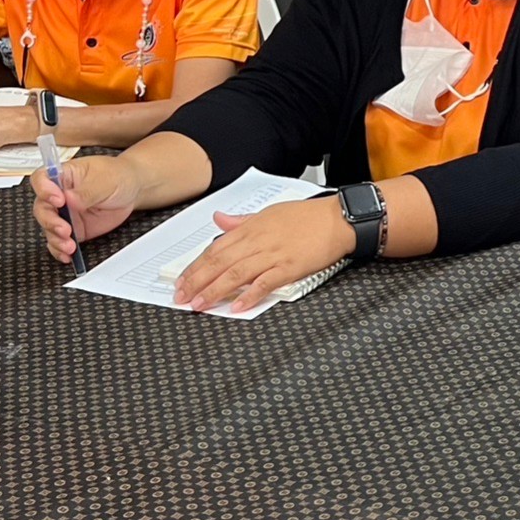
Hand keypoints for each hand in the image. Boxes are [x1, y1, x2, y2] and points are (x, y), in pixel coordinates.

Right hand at [31, 157, 136, 262]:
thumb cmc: (117, 176)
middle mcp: (59, 194)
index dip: (44, 190)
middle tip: (65, 230)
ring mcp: (65, 213)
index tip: (59, 200)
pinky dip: (60, 249)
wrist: (132, 190)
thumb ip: (86, 191)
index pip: (41, 179)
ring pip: (48, 227)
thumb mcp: (105, 180)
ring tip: (69, 245)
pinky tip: (67, 254)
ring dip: (56, 238)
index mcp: (64, 175)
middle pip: (42, 208)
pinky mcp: (73, 229)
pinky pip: (59, 240)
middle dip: (50, 221)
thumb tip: (69, 199)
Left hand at [172, 196, 353, 313]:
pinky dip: (249, 295)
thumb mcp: (269, 212)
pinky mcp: (290, 267)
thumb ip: (241, 220)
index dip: (195, 267)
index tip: (182, 281)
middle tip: (182, 298)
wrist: (337, 219)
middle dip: (197, 282)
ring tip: (200, 305)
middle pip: (219, 262)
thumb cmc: (307, 216)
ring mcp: (273, 254)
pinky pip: (264, 283)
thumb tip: (219, 219)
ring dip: (215, 291)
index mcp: (251, 228)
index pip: (214, 248)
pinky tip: (236, 306)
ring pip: (236, 274)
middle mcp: (258, 241)